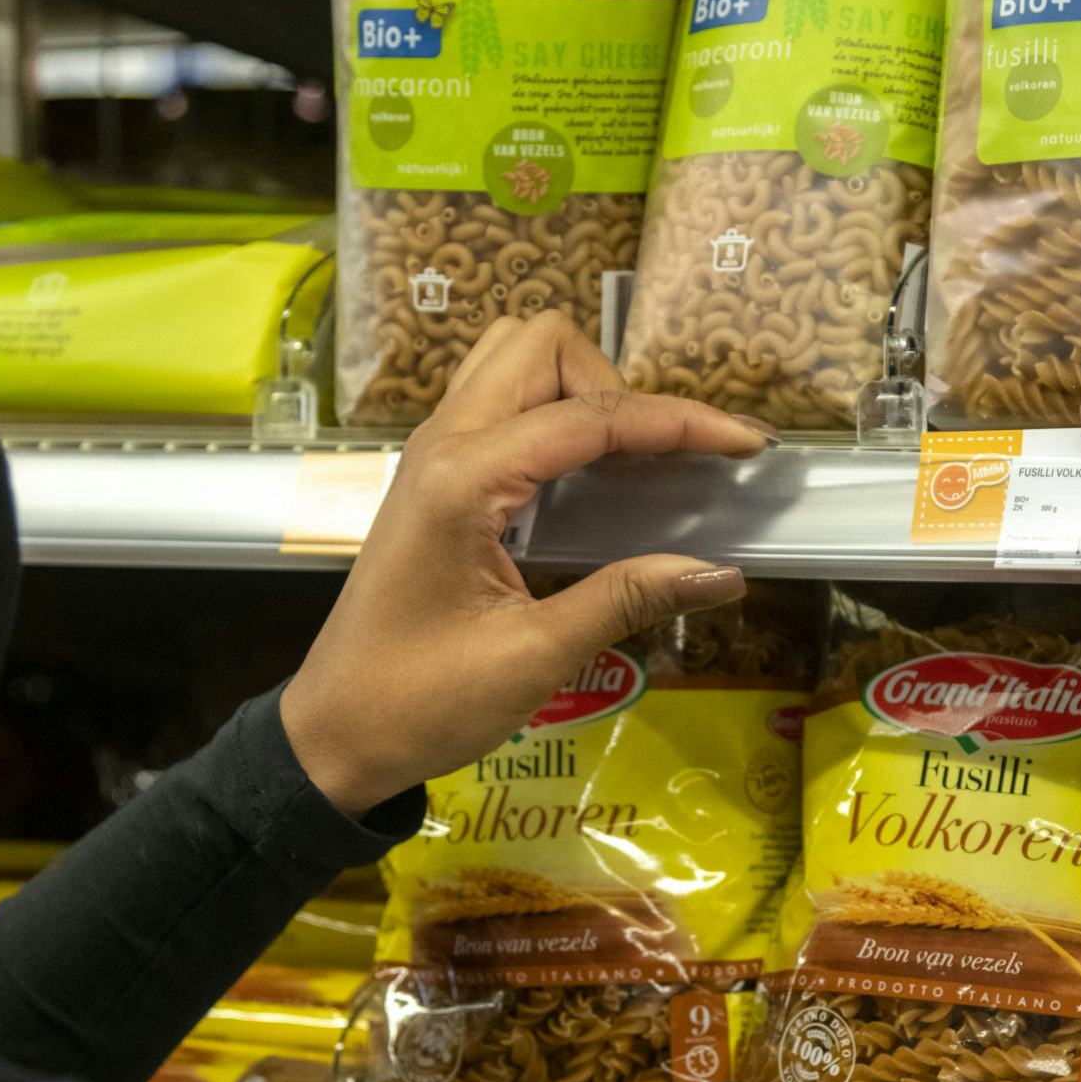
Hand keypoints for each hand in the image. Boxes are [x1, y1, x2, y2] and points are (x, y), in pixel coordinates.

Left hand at [281, 316, 774, 814]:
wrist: (333, 736)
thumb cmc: (419, 704)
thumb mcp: (531, 660)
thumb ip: (625, 601)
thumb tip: (722, 572)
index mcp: (462, 481)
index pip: (590, 416)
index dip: (679, 423)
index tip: (747, 444)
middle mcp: (442, 445)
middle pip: (543, 346)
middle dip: (620, 387)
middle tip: (663, 463)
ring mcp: (433, 455)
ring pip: (515, 360)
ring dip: (583, 389)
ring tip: (631, 460)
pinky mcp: (437, 478)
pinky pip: (501, 404)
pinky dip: (556, 414)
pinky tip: (593, 476)